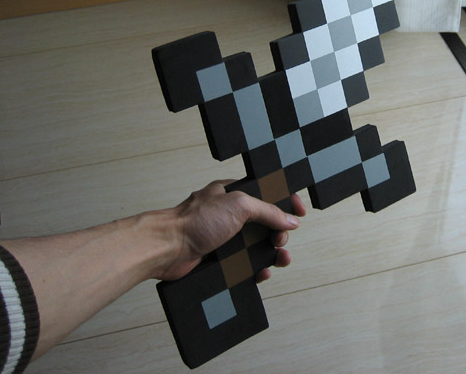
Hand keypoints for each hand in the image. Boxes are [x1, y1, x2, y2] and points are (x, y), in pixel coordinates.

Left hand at [156, 180, 305, 280]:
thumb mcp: (238, 205)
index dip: (285, 201)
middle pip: (265, 222)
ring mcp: (225, 236)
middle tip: (280, 240)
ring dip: (273, 253)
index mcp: (234, 193)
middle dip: (279, 232)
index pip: (267, 193)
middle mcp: (230, 214)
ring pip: (257, 245)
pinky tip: (262, 272)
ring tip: (281, 259)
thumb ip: (268, 210)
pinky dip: (257, 269)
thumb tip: (289, 219)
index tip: (299, 212)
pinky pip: (245, 265)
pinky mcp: (220, 258)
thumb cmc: (194, 221)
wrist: (166, 248)